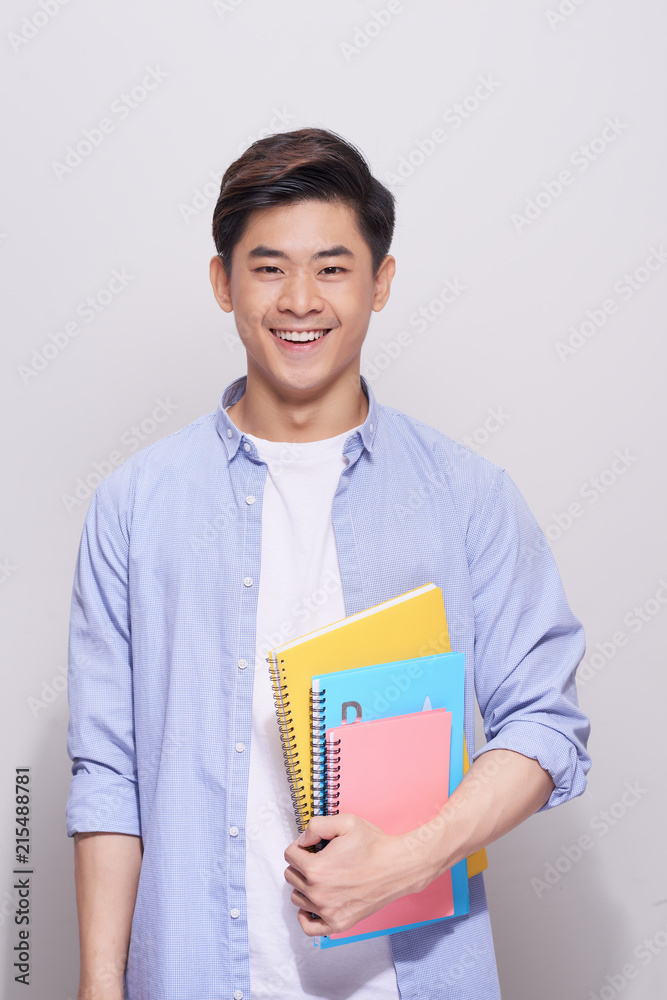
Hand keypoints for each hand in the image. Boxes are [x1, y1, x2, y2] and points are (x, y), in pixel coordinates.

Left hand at [283, 813, 433, 936]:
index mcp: (316, 868)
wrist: (398, 867)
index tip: (314, 845)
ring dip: (304, 886)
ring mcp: (327, 911)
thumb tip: (302, 840)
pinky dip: (306, 916)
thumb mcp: (344, 822)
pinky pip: (309, 927)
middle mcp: (318, 893)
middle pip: (291, 876)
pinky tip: (314, 903)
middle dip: (301, 864)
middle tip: (320, 858)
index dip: (301, 846)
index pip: (290, 855)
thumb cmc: (373, 845)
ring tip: (323, 877)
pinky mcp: (338, 923)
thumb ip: (316, 826)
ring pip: (297, 898)